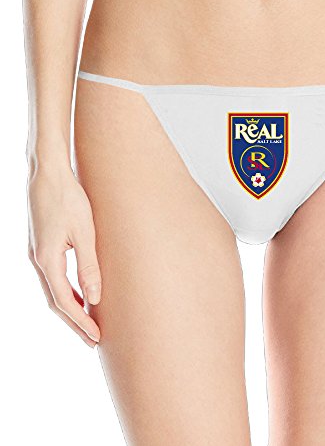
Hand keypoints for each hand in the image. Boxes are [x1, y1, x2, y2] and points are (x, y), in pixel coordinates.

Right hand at [27, 166, 101, 347]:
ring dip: (70, 309)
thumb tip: (95, 299)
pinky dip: (66, 292)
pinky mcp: (41, 246)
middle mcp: (38, 261)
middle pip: (56, 302)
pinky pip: (53, 278)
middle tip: (93, 340)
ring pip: (53, 291)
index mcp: (47, 260)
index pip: (65, 302)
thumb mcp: (85, 233)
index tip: (97, 338)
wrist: (48, 175)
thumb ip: (89, 266)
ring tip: (89, 322)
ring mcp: (37, 254)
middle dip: (75, 322)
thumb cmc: (69, 199)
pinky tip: (80, 293)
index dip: (81, 322)